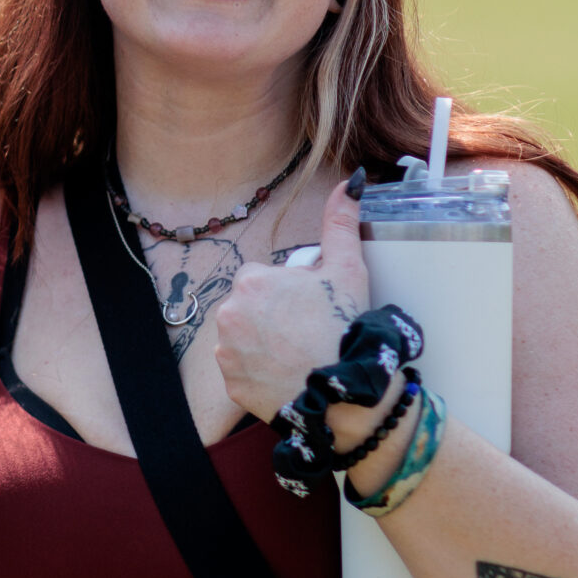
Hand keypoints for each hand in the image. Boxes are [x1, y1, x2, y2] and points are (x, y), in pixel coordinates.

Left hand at [215, 174, 371, 420]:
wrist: (344, 394)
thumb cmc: (344, 328)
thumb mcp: (347, 269)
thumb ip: (341, 223)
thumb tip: (351, 183)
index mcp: (252, 280)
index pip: (265, 277)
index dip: (291, 292)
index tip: (311, 308)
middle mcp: (228, 312)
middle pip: (252, 306)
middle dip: (275, 315)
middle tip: (308, 332)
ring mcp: (226, 351)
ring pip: (245, 337)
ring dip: (265, 342)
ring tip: (298, 354)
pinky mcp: (230, 384)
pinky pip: (243, 369)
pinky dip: (260, 371)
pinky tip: (286, 373)